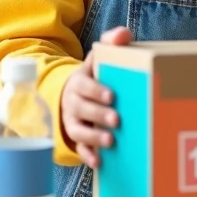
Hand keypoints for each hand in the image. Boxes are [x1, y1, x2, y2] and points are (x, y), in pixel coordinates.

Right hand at [59, 26, 131, 167]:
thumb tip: (123, 34)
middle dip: (98, 115)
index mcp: (79, 81)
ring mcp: (73, 121)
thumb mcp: (100, 56)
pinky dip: (87, 155)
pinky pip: (78, 148)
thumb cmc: (95, 74)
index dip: (96, 91)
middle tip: (116, 120)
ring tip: (110, 142)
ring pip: (78, 131)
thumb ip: (112, 41)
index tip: (111, 96)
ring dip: (93, 137)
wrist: (73, 93)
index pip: (85, 85)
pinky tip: (99, 162)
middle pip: (82, 109)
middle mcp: (73, 102)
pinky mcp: (77, 138)